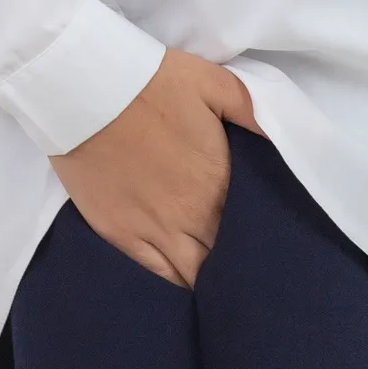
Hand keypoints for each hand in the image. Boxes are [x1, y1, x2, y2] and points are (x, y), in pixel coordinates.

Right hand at [48, 48, 268, 288]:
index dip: (262, 235)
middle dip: (239, 262)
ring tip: (221, 281)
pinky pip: (158, 276)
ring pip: (194, 275)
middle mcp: (191, 216)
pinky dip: (177, 283)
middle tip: (249, 262)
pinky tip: (187, 286)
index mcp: (219, 181)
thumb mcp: (214, 82)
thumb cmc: (153, 83)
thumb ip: (253, 113)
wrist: (86, 90)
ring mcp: (153, 231)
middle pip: (225, 257)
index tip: (269, 237)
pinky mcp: (121, 235)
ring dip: (209, 280)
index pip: (253, 227)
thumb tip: (281, 143)